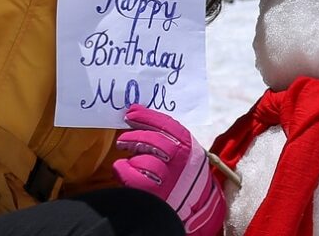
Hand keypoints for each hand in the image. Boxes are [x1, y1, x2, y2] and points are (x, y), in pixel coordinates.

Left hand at [113, 104, 225, 235]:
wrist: (197, 206)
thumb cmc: (186, 173)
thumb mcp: (186, 151)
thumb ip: (169, 136)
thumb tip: (139, 116)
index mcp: (189, 147)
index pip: (167, 125)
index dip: (146, 116)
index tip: (131, 113)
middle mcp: (181, 161)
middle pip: (154, 141)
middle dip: (135, 137)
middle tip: (122, 140)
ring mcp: (170, 179)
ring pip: (145, 160)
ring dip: (132, 156)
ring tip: (126, 156)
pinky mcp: (157, 195)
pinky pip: (135, 178)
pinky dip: (124, 170)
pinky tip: (121, 168)